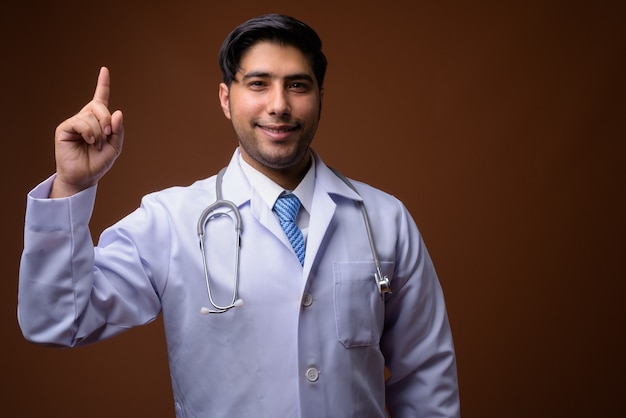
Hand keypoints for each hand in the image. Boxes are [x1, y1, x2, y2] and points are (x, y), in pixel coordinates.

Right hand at [50, 67, 123, 197]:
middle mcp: (86, 118)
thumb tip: (117, 112)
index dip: (103, 84)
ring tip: (95, 145)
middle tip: (107, 135)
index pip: (101, 98)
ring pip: (91, 116)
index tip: (104, 70)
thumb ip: (118, 130)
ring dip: (98, 132)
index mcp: (98, 120)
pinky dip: (89, 132)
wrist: (84, 177)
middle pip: (100, 106)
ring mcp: (75, 122)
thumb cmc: (98, 162)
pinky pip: (81, 122)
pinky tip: (88, 141)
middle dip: (108, 121)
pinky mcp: (65, 128)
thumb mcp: (115, 147)